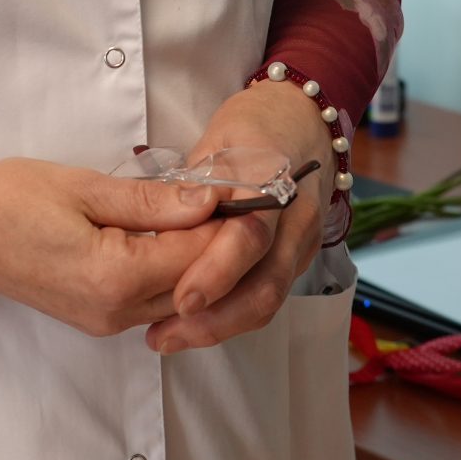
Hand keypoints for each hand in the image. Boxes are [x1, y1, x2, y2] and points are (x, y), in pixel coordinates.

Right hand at [0, 157, 225, 337]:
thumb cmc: (10, 200)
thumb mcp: (83, 186)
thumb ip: (151, 201)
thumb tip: (210, 202)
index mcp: (114, 278)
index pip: (197, 256)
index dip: (227, 222)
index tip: (244, 188)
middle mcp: (115, 312)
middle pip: (196, 285)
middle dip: (220, 243)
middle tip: (233, 198)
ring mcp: (105, 321)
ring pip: (178, 297)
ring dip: (197, 258)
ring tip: (206, 212)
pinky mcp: (96, 318)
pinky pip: (152, 300)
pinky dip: (170, 271)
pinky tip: (171, 236)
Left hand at [144, 82, 337, 354]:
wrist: (302, 122)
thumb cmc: (251, 128)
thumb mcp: (216, 141)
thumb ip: (193, 186)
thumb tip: (158, 228)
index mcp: (274, 180)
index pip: (252, 236)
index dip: (217, 271)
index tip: (179, 299)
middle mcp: (296, 219)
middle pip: (266, 284)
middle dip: (215, 318)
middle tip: (162, 335)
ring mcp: (302, 242)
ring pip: (269, 298)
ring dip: (220, 326)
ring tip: (167, 337)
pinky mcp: (298, 259)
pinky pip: (268, 295)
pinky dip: (231, 315)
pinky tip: (193, 325)